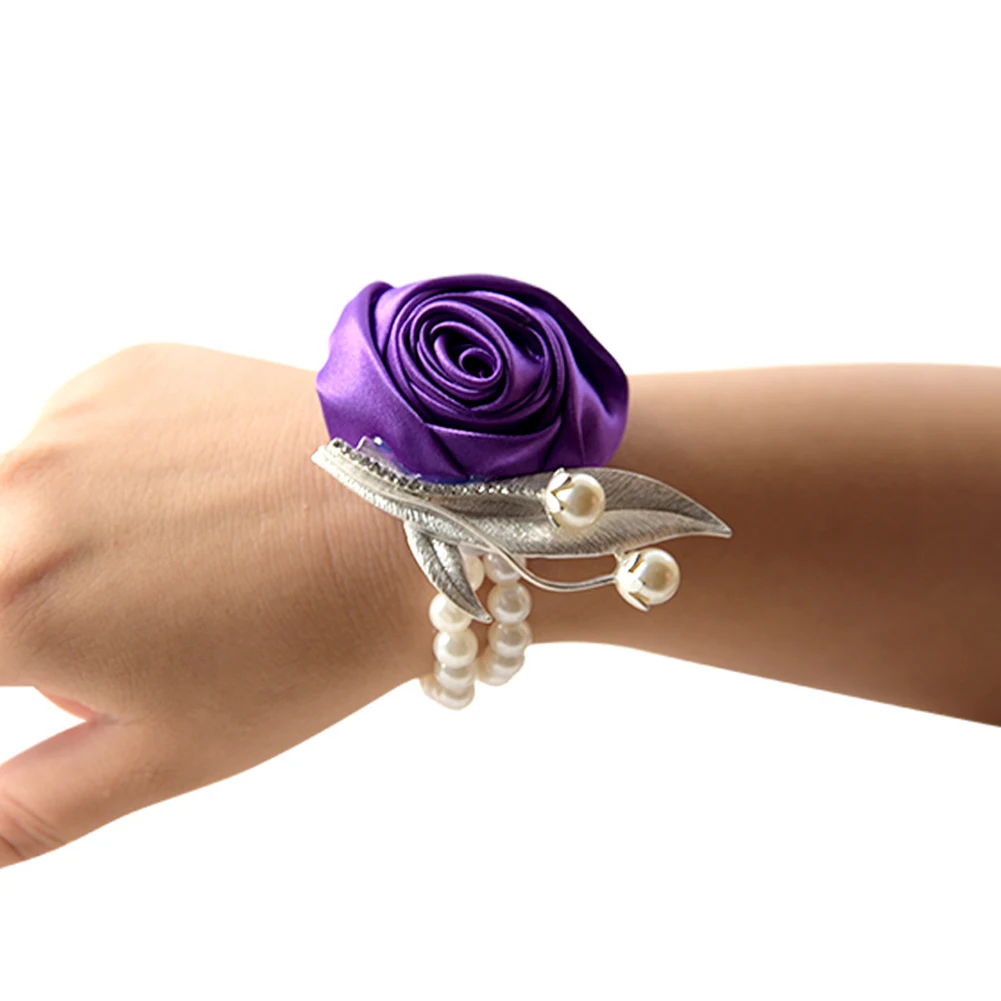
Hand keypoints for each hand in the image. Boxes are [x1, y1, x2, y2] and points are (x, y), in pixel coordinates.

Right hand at [0, 344, 422, 867]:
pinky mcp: (125, 373)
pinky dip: (116, 475)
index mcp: (13, 602)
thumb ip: (29, 809)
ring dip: (70, 539)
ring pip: (24, 501)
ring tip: (191, 559)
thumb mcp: (165, 754)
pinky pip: (81, 438)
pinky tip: (206, 496)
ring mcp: (75, 418)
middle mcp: (22, 491)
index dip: (25, 659)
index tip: (76, 659)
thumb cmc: (310, 640)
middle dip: (26, 608)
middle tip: (137, 622)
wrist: (416, 515)